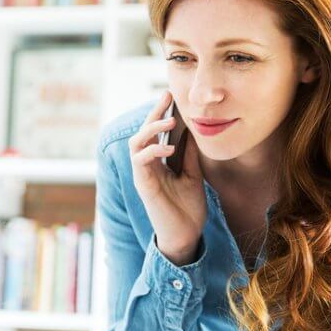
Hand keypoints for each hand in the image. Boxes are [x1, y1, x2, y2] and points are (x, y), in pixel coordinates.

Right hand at [129, 90, 206, 257]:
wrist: (186, 235)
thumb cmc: (188, 208)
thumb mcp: (193, 174)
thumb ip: (189, 153)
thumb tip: (192, 128)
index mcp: (158, 162)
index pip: (155, 132)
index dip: (161, 113)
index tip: (172, 95)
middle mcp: (147, 166)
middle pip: (143, 132)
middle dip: (154, 112)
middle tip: (167, 96)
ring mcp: (143, 175)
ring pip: (136, 143)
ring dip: (151, 129)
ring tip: (170, 120)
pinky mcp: (143, 186)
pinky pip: (140, 161)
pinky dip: (153, 150)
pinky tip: (169, 147)